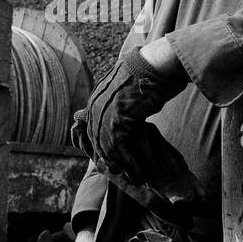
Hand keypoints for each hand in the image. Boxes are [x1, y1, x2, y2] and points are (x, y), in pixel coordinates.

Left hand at [71, 49, 199, 204]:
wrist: (157, 63)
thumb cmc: (147, 74)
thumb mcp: (124, 89)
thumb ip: (108, 104)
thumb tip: (85, 114)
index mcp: (95, 100)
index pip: (94, 132)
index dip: (105, 150)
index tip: (118, 164)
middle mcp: (96, 107)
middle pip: (99, 143)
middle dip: (112, 162)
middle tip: (127, 176)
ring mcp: (105, 112)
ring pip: (109, 148)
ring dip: (123, 166)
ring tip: (137, 178)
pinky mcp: (118, 118)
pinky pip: (120, 148)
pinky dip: (130, 162)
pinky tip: (140, 172)